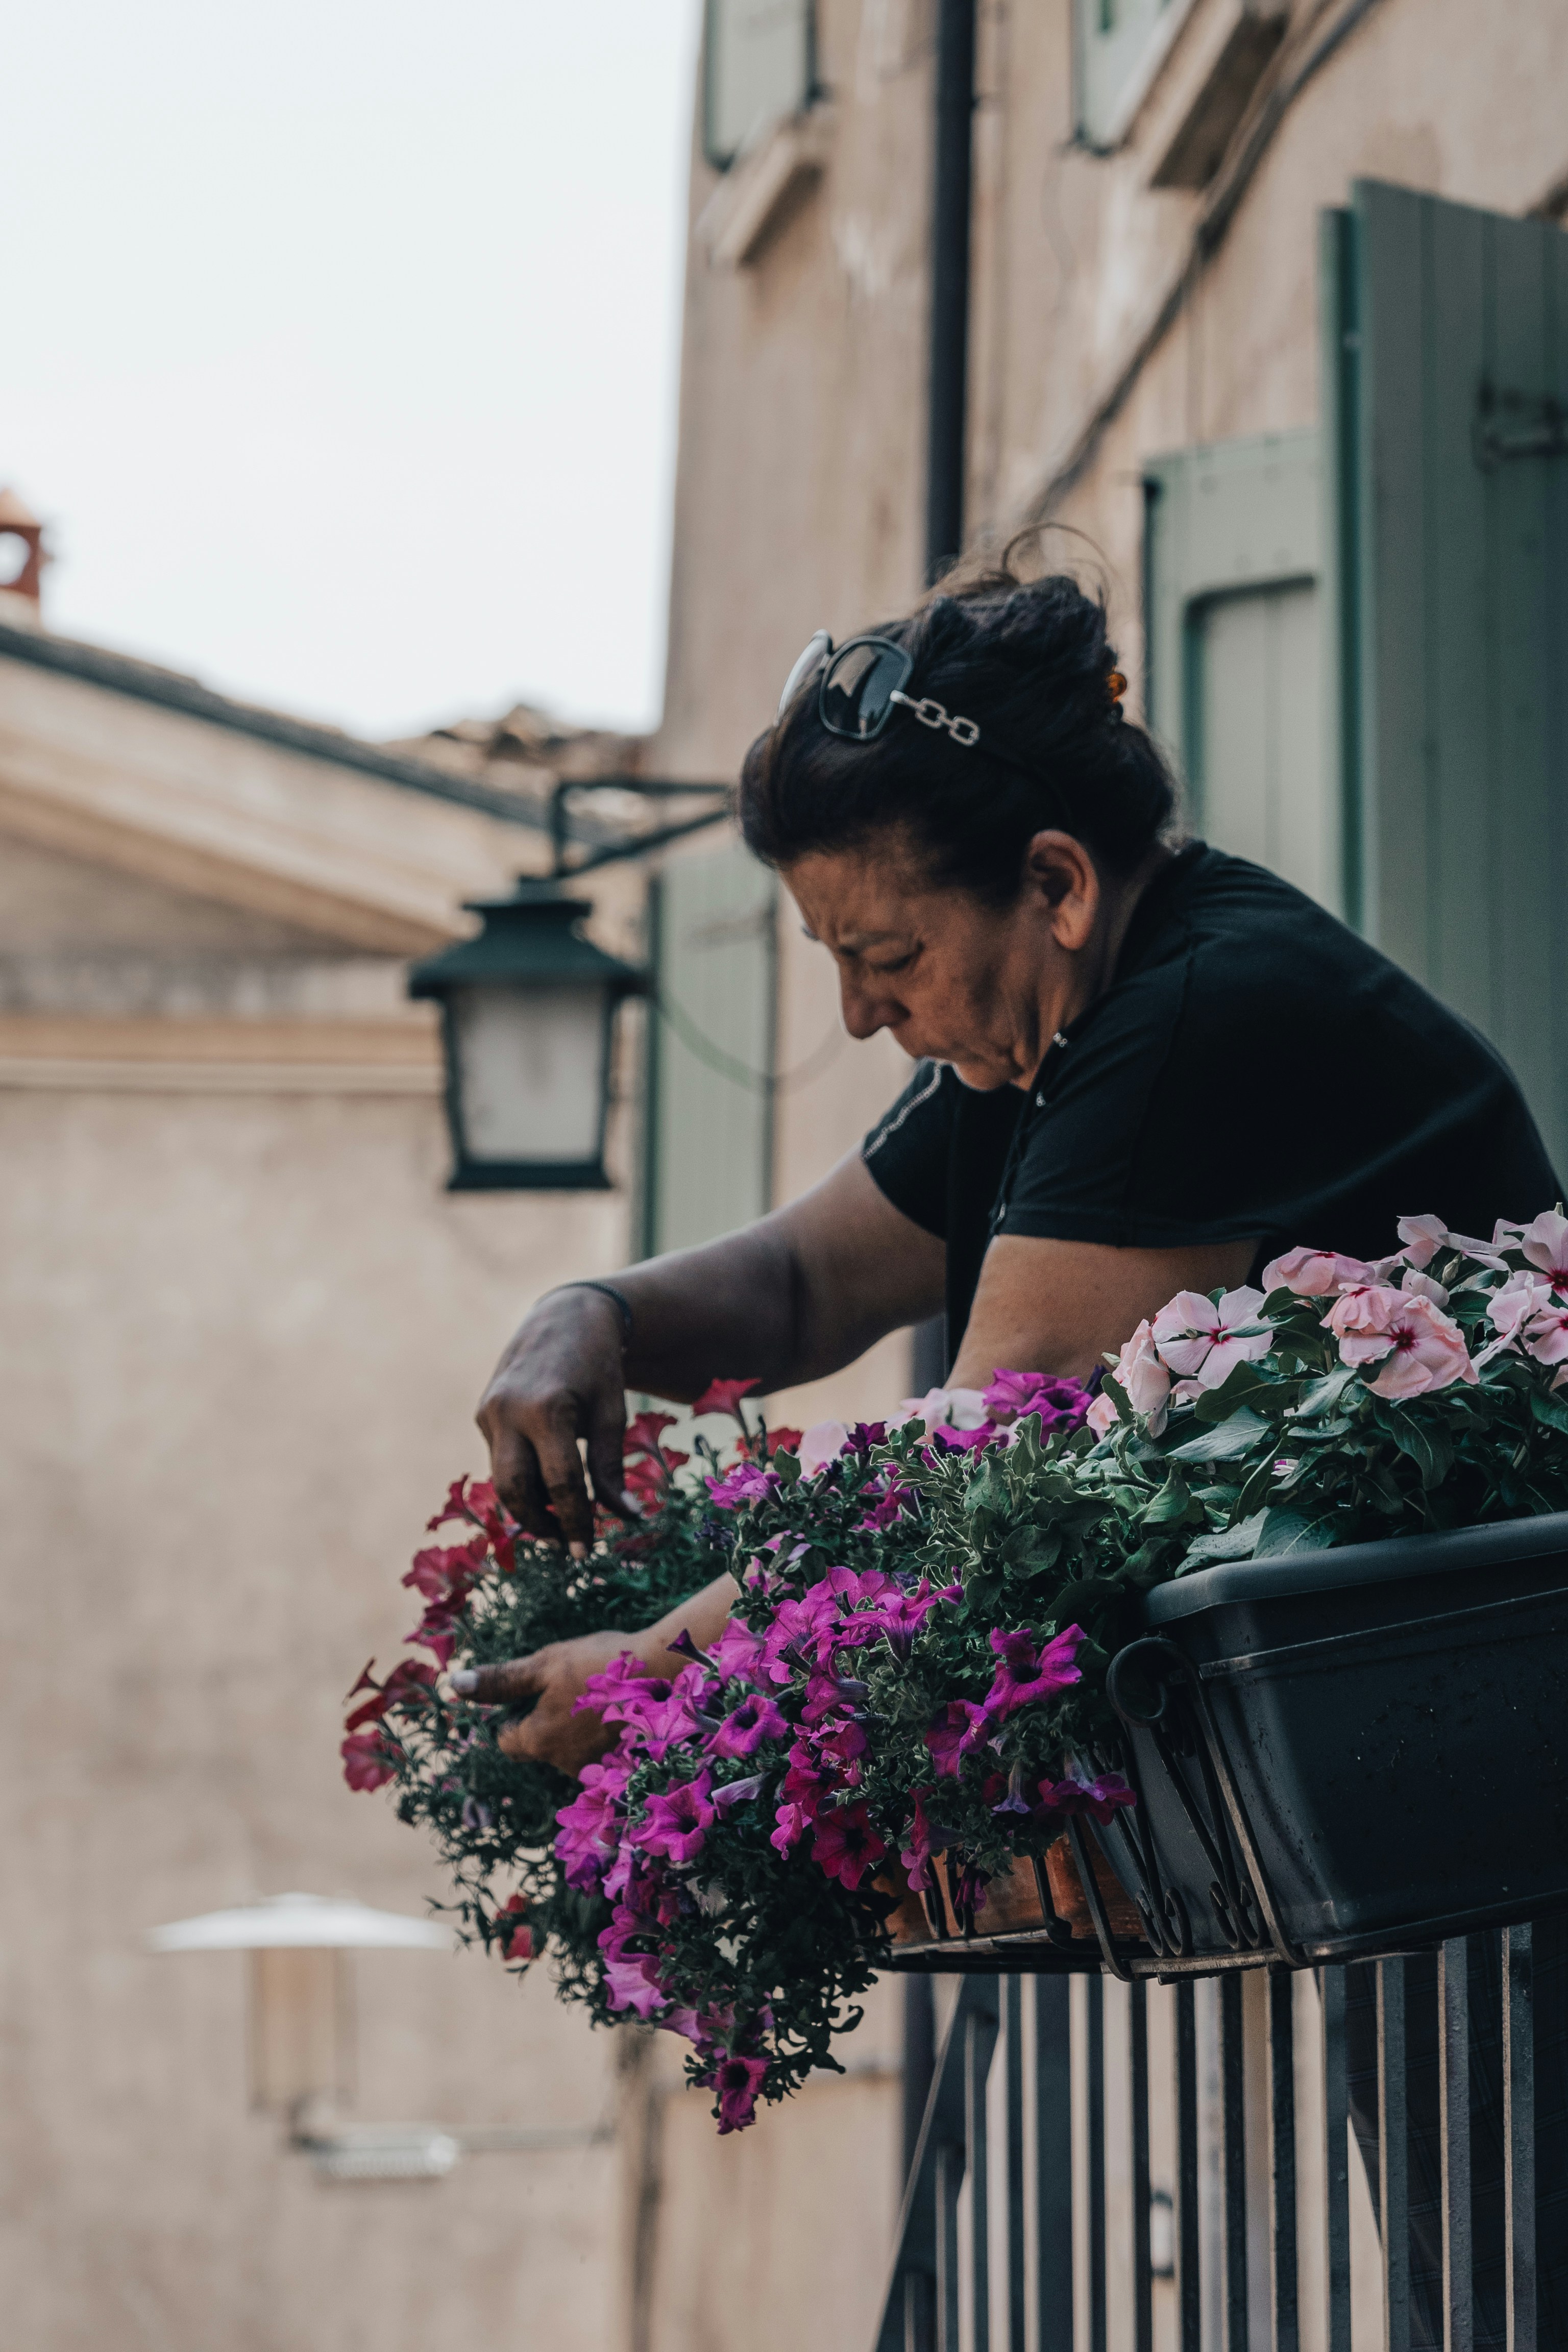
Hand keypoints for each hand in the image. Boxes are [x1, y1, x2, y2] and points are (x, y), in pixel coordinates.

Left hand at [453, 1628, 653, 1774]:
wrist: (666, 1672)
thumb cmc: (600, 1663)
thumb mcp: (544, 1664)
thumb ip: (500, 1681)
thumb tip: (454, 1685)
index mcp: (538, 1741)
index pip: (506, 1741)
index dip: (511, 1716)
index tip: (530, 1692)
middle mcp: (563, 1764)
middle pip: (538, 1746)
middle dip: (543, 1720)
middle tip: (568, 1685)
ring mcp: (595, 1768)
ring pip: (567, 1749)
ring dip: (572, 1727)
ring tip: (596, 1693)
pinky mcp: (621, 1766)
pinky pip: (595, 1752)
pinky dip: (597, 1734)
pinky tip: (613, 1709)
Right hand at [475, 1287, 634, 1554]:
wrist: (564, 1317)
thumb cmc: (598, 1367)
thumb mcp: (612, 1413)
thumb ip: (611, 1468)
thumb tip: (626, 1519)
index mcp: (547, 1408)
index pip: (559, 1483)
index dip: (573, 1522)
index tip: (586, 1553)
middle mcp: (508, 1410)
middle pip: (515, 1489)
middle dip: (539, 1524)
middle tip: (566, 1544)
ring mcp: (489, 1411)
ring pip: (502, 1478)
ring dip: (528, 1506)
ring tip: (559, 1521)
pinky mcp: (482, 1413)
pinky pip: (499, 1459)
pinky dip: (521, 1479)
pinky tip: (545, 1488)